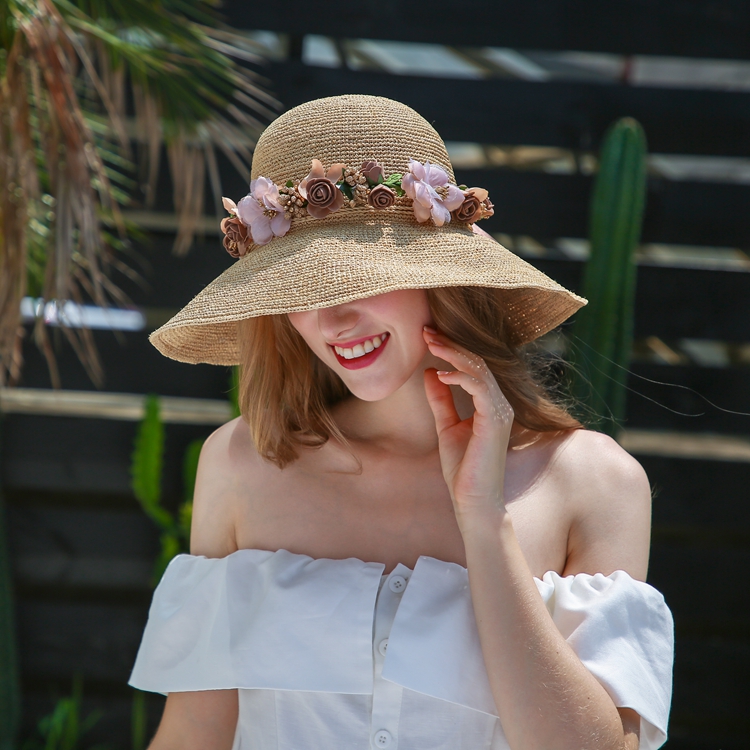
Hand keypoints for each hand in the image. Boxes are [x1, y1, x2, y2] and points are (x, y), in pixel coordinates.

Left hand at [422, 327, 513, 525]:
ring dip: (454, 354)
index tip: (428, 336)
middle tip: (427, 331)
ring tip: (431, 344)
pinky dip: (461, 377)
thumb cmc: (463, 468)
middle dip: (451, 344)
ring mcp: (500, 411)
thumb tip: (429, 372)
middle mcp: (499, 403)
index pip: (472, 366)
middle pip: (477, 362)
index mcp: (489, 403)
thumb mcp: (446, 426)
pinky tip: (441, 373)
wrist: (471, 499)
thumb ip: (441, 399)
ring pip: (480, 370)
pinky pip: (481, 388)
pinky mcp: (496, 421)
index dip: (451, 349)